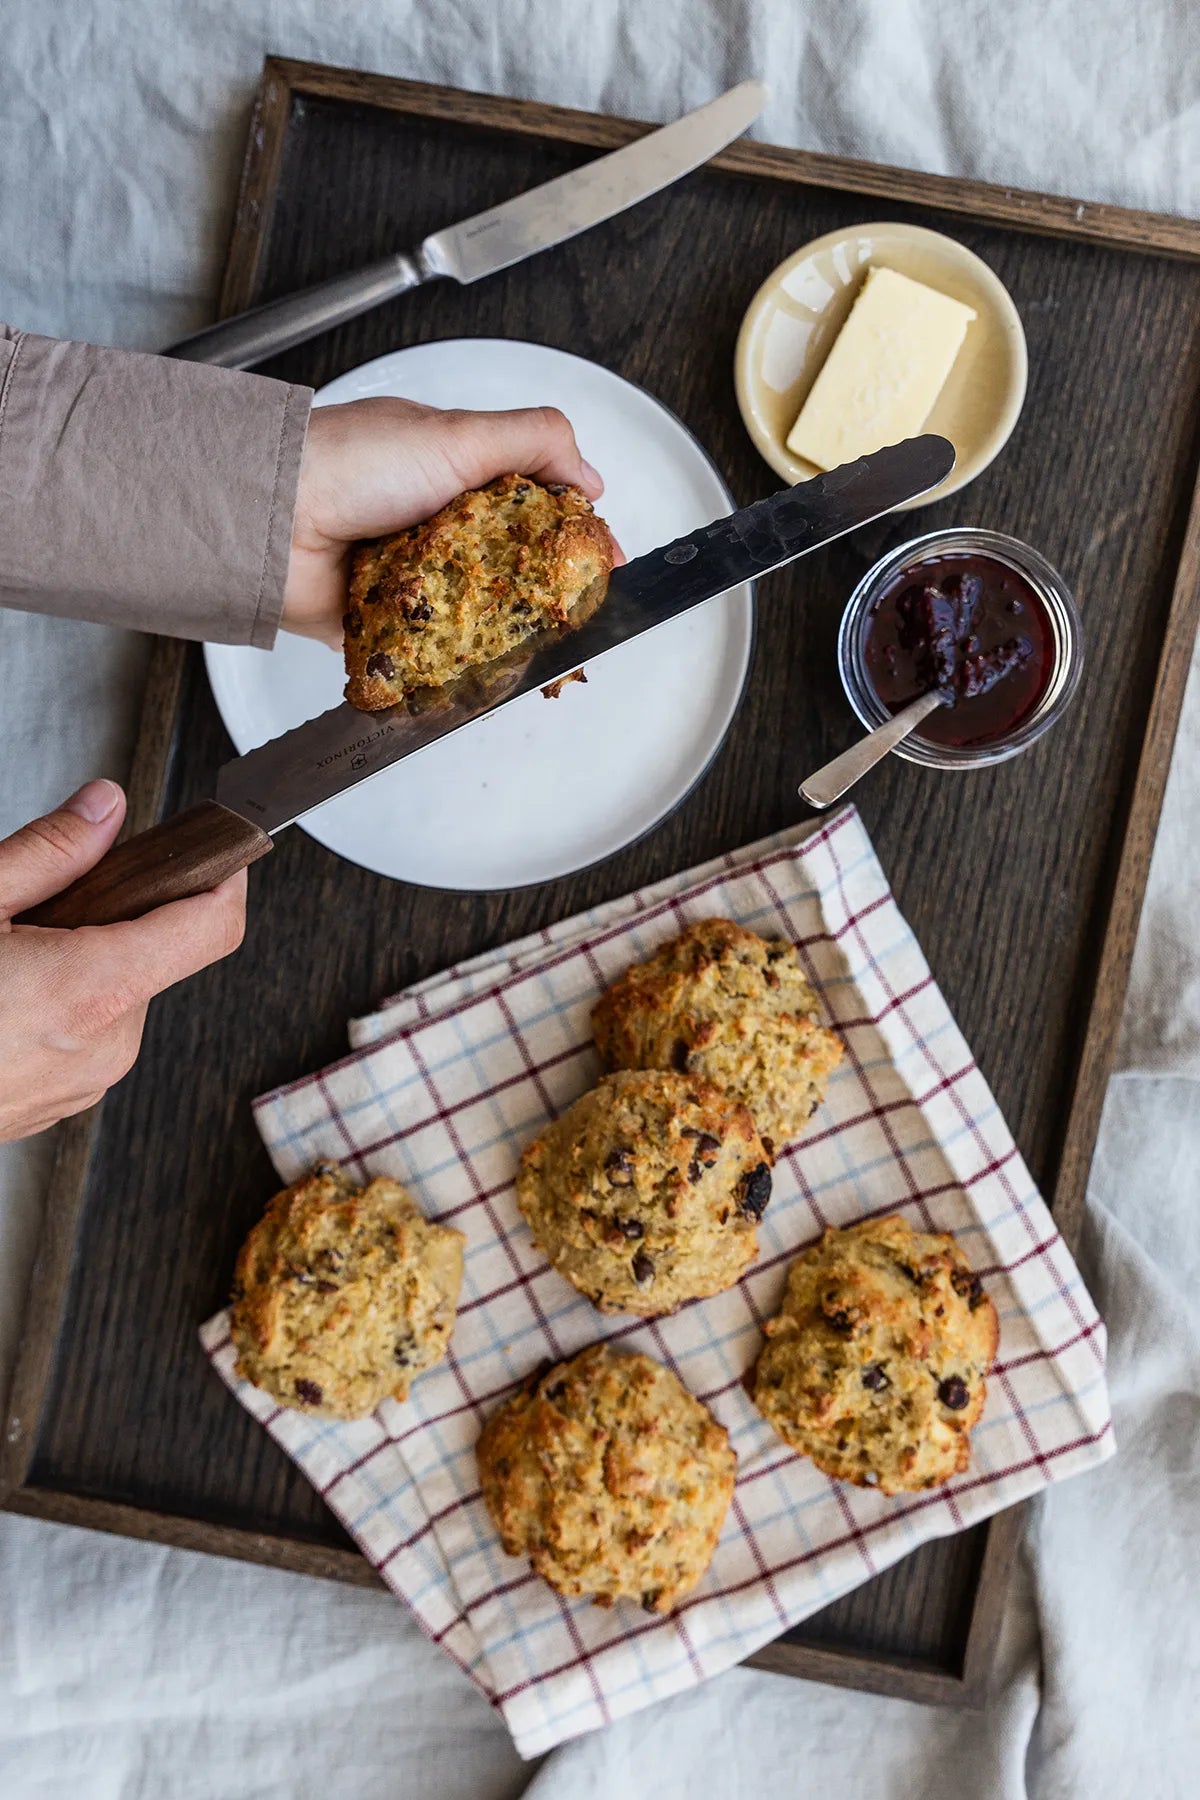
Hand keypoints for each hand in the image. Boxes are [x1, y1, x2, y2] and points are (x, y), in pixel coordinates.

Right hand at [0, 780, 246, 1141]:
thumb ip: (48, 853)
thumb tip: (105, 809)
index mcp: (90, 991)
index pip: (212, 925)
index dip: (223, 874)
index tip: (218, 847)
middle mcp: (103, 1046)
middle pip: (153, 952)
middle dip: (111, 917)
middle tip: (41, 907)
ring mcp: (84, 1083)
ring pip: (117, 992)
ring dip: (78, 961)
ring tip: (5, 957)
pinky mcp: (60, 1103)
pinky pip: (86, 1033)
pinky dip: (57, 1005)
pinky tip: (0, 997)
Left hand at [283, 398, 618, 647]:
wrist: (271, 521)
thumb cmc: (349, 465)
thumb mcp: (457, 436)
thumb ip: (533, 441)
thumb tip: (592, 475)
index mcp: (451, 470)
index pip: (530, 500)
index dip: (571, 530)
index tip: (602, 558)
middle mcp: (432, 522)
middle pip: (507, 561)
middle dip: (542, 587)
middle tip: (576, 609)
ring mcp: (409, 575)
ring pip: (473, 609)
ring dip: (501, 625)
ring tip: (540, 642)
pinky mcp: (383, 622)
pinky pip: (429, 648)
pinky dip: (452, 656)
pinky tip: (483, 663)